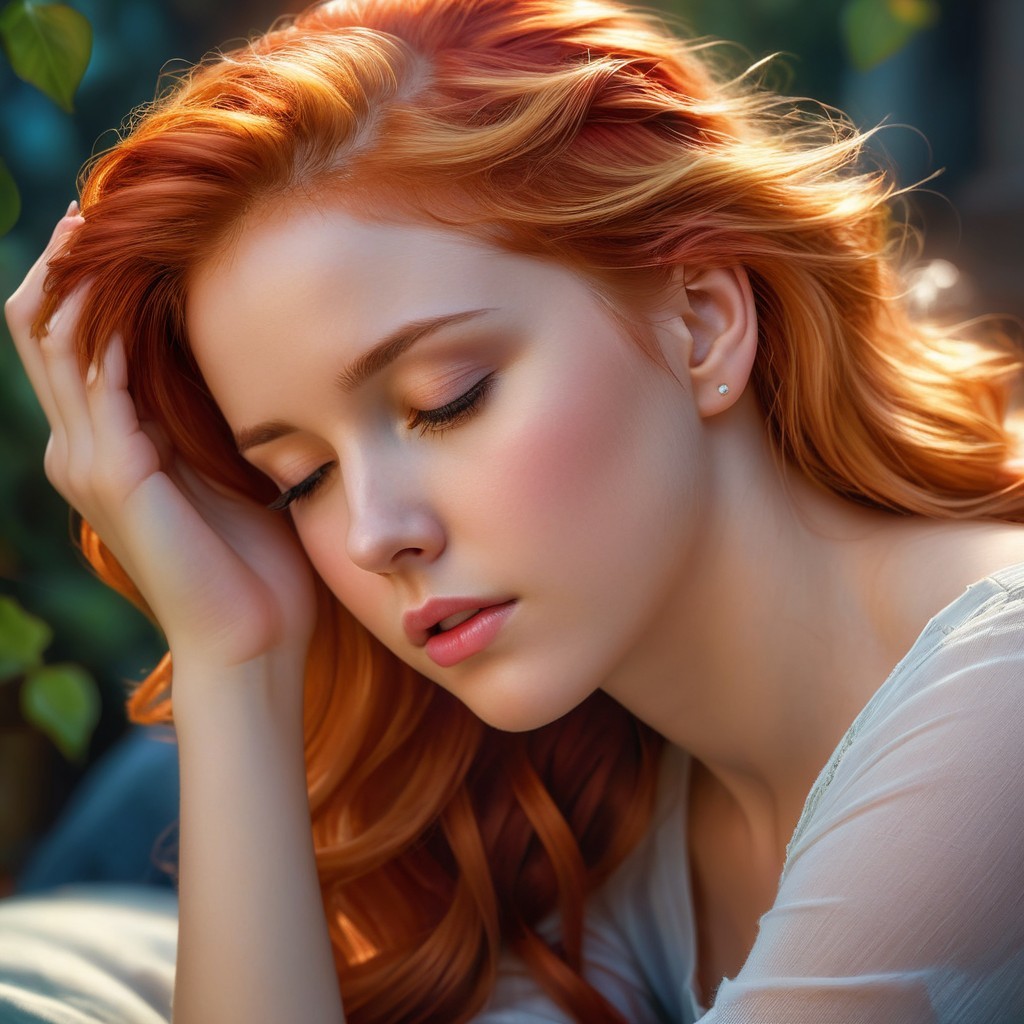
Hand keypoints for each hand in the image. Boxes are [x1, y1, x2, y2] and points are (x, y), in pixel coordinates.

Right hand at [5, 210, 316, 695]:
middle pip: (45, 327)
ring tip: (101, 219)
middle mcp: (81, 447)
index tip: (120, 224)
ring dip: (75, 277)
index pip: (71, 341)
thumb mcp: (226, 465)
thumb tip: (228, 349)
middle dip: (66, 262)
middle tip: (99, 201)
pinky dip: (106, 324)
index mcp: (107, 446)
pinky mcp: (113, 473)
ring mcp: (88, 460)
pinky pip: (95, 376)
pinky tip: (131, 280)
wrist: (250, 636)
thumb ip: (206, 414)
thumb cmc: (254, 558)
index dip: (82, 280)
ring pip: (54, 340)